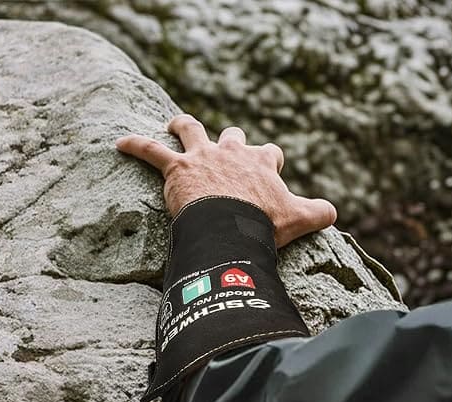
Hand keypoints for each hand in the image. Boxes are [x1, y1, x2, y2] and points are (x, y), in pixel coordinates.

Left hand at [116, 114, 336, 247]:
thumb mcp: (300, 218)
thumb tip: (333, 213)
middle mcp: (232, 151)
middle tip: (226, 154)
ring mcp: (203, 157)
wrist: (230, 228)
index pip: (269, 153)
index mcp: (260, 162)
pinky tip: (118, 143)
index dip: (269, 162)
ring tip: (175, 124)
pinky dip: (134, 145)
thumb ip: (319, 212)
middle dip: (231, 142)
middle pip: (233, 136)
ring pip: (192, 130)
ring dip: (183, 126)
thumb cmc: (263, 224)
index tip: (268, 173)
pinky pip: (150, 150)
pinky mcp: (176, 168)